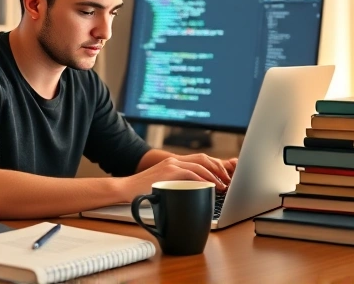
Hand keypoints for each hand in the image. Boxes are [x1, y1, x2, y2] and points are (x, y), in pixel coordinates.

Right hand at [122, 154, 236, 201]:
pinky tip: (210, 186)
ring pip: (200, 164)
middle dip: (219, 168)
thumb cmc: (142, 192)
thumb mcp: (163, 185)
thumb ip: (176, 185)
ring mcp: (171, 165)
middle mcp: (174, 160)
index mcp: (174, 162)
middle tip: (228, 180)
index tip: (224, 176)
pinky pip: (191, 172)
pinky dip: (203, 179)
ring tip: (223, 184)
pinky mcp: (169, 172)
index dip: (215, 166)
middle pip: (203, 159)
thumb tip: (194, 194)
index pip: (200, 159)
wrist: (125, 189)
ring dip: (214, 174)